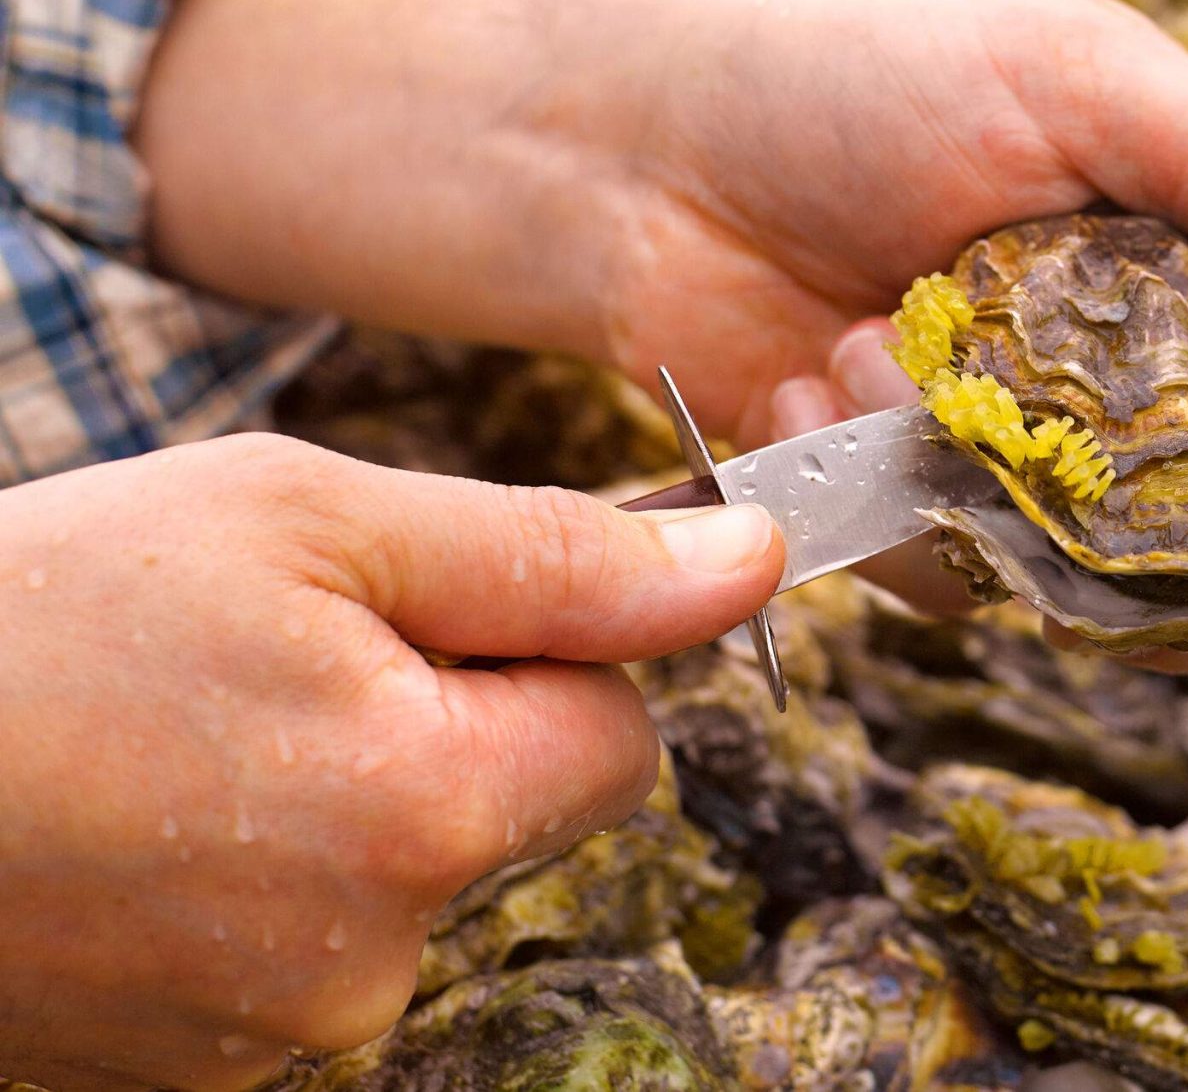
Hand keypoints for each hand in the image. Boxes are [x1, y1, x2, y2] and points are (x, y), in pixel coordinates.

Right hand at [0, 433, 780, 1091]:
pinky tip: (140, 813)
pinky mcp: (186, 1073)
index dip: (549, 647)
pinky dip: (252, 874)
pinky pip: (299, 947)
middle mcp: (371, 958)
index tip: (434, 601)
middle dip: (448, 722)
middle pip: (519, 813)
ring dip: (340, 795)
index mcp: (425, 810)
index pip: (621, 734)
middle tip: (277, 651)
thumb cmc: (40, 615)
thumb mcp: (309, 520)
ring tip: (177, 729)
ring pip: (406, 879)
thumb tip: (747, 559)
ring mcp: (271, 1038)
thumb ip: (553, 554)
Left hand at [135, 0, 1187, 613]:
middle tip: (1015, 373)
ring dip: (965, 458)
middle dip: (1109, 457)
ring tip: (862, 335)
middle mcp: (1124, 378)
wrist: (635, 154)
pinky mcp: (912, 522)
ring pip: (1085, 564)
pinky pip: (957, 584)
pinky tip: (807, 379)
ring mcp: (1017, 459)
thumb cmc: (866, 80)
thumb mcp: (1082, 74)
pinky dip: (878, 495)